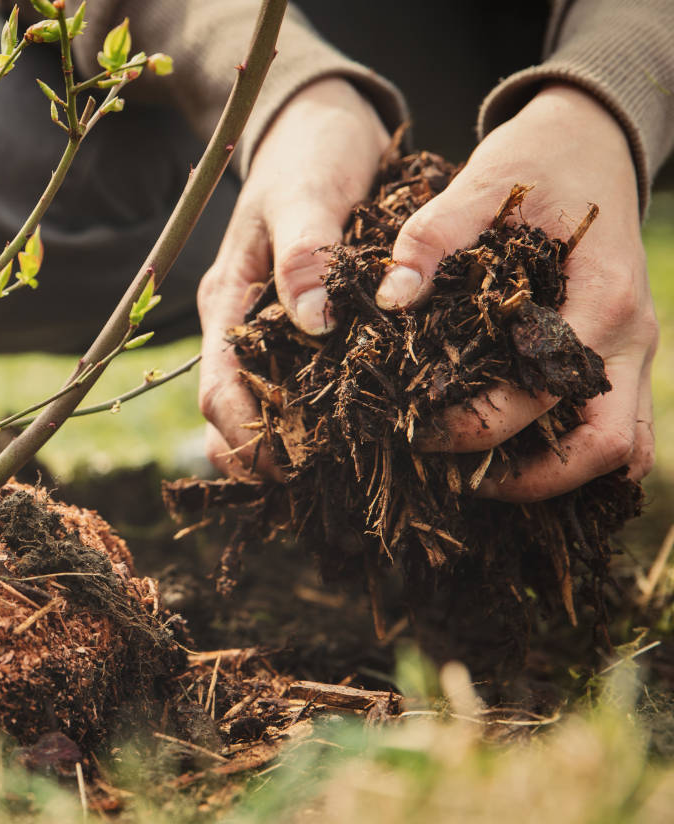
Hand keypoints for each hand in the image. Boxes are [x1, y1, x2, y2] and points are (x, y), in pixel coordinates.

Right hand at [198, 77, 388, 476]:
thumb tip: (313, 324)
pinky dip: (321, 414)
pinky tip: (362, 430)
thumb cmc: (310, 152)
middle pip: (234, 413)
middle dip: (265, 455)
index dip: (243, 437)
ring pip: (267, 406)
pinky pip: (304, 383)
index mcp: (228, 301)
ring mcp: (271, 327)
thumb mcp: (308, 194)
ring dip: (293, 443)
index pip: (217, 389)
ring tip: (344, 471)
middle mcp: (243, 325)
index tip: (287, 467)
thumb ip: (306, 254)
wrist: (322, 121)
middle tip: (321, 484)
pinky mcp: (305, 325)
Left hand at [376, 85, 657, 500]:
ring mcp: (634, 351)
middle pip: (606, 447)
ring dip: (560, 477)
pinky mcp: (621, 356)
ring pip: (622, 449)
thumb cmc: (537, 163)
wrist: (593, 140)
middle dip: (531, 478)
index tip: (419, 430)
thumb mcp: (482, 183)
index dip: (480, 425)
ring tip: (482, 480)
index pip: (545, 393)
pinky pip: (617, 428)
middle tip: (457, 479)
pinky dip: (574, 455)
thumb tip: (391, 297)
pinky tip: (514, 458)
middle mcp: (630, 337)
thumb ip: (433, 237)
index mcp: (602, 298)